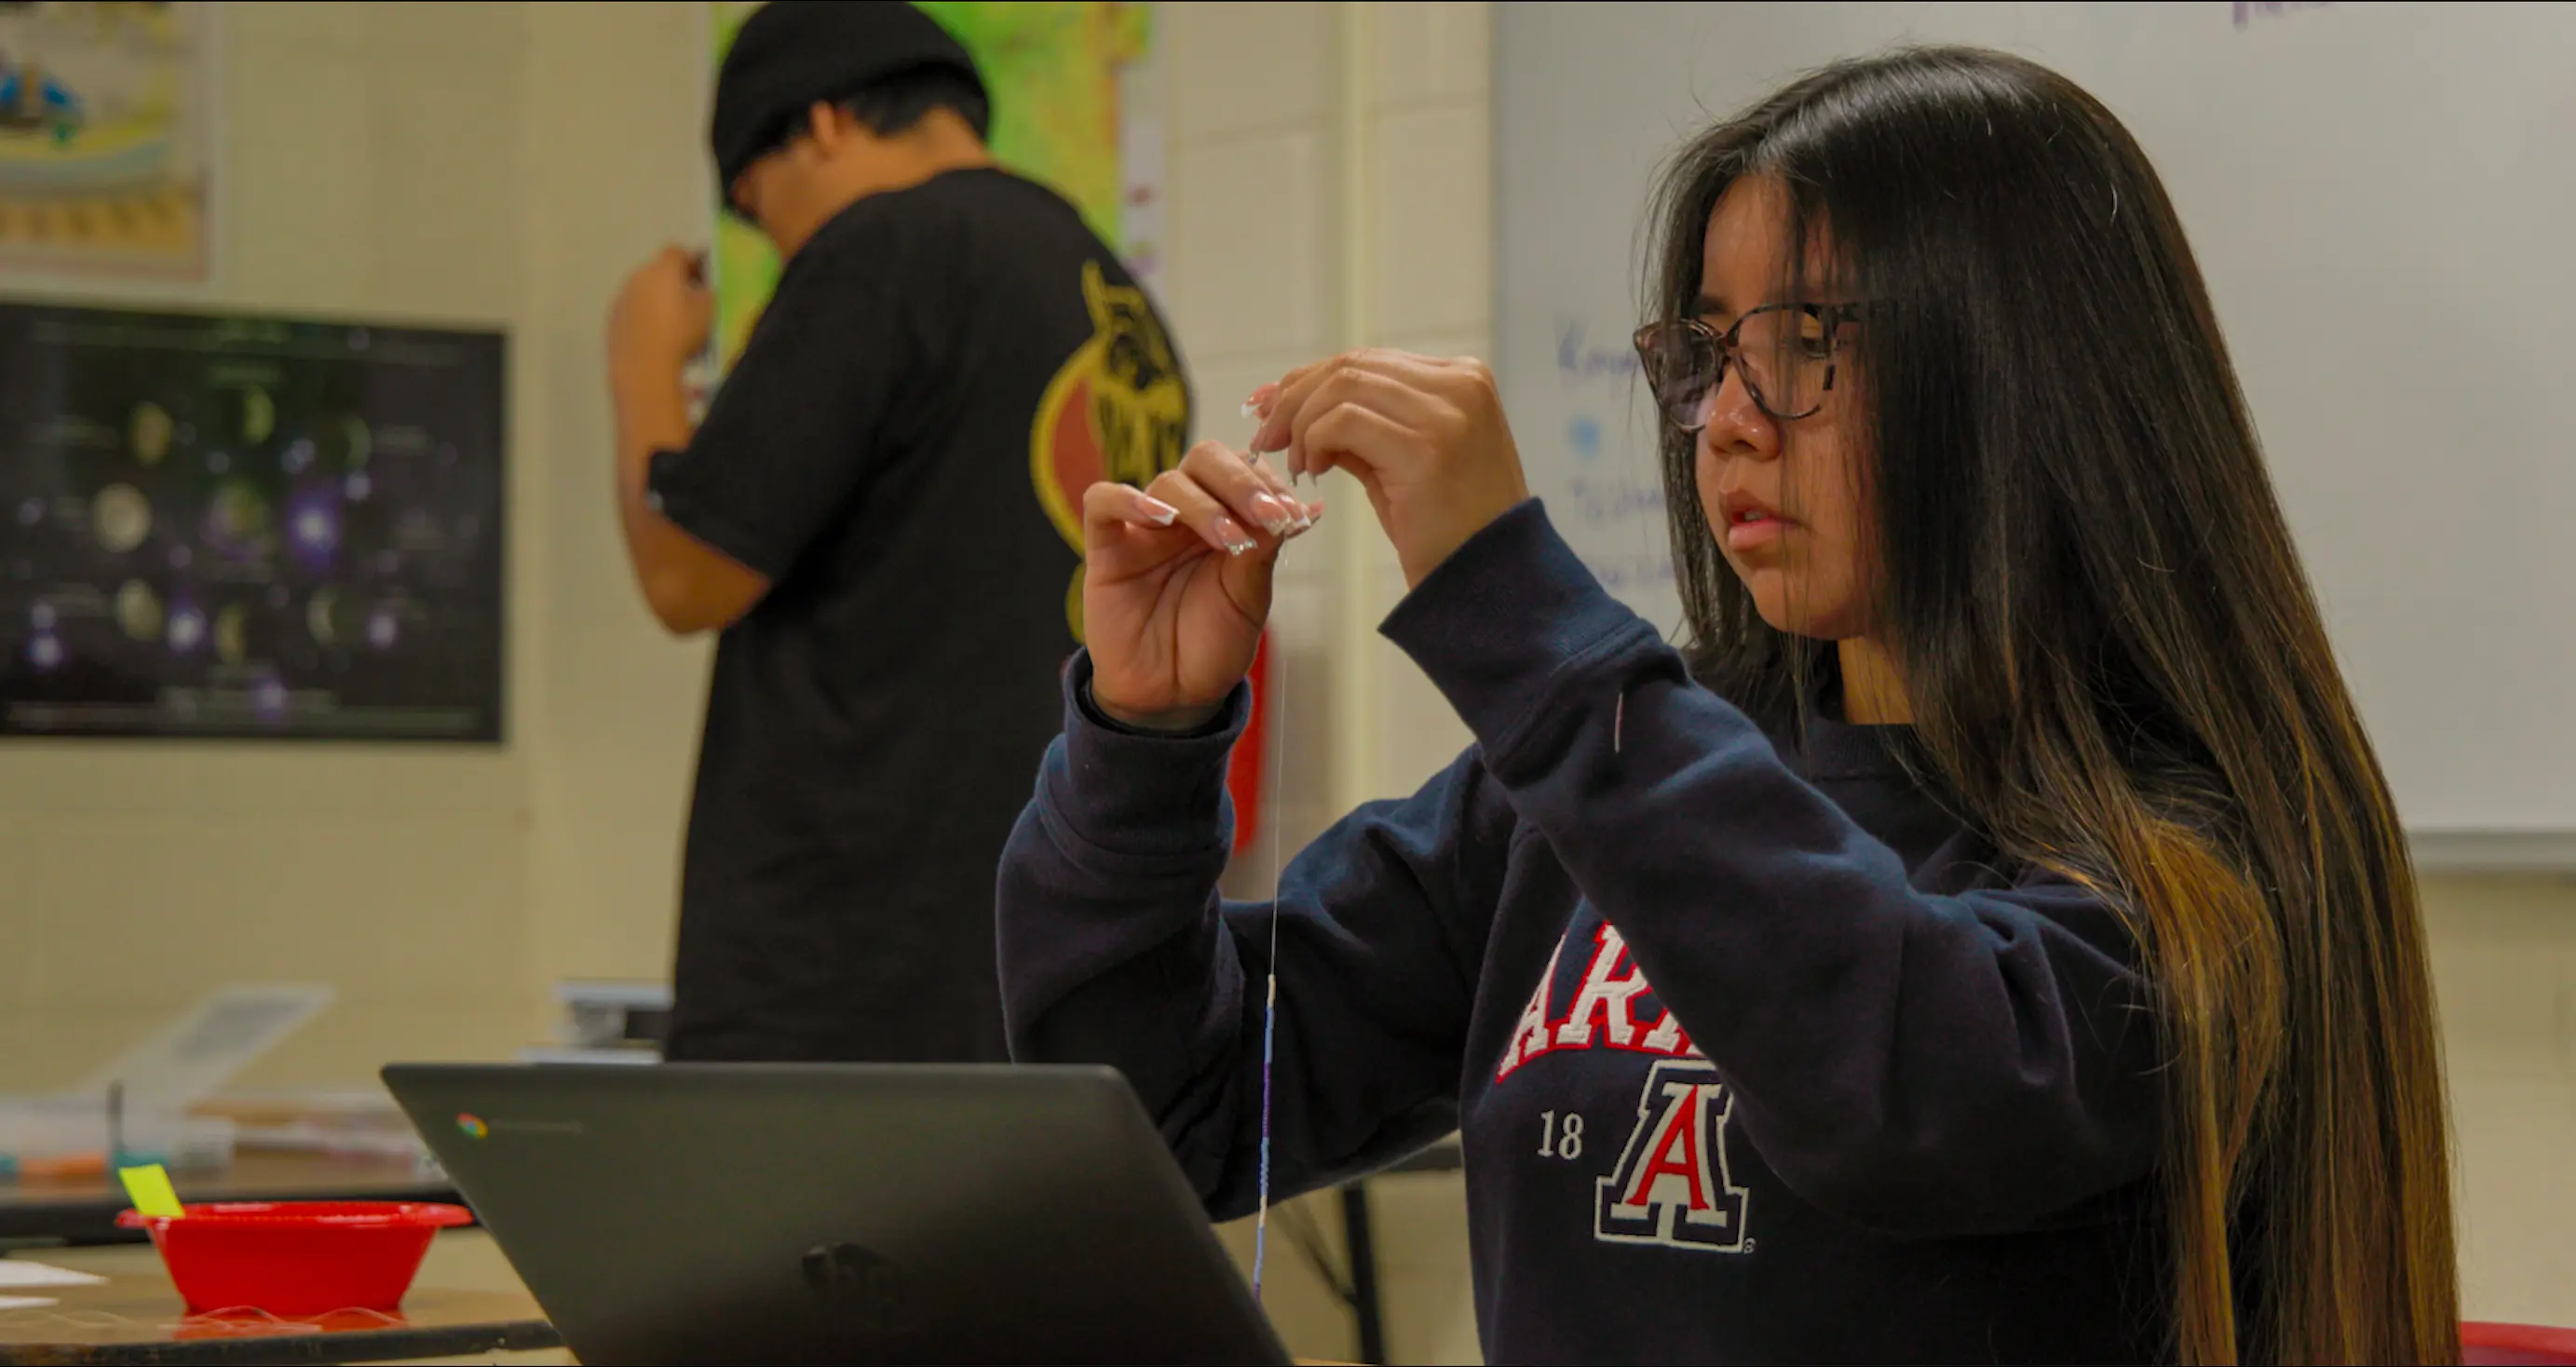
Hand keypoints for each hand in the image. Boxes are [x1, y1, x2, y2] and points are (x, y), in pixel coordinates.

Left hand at [607, 246, 713, 391]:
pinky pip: (631, 311)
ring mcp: (621, 297)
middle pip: (657, 270)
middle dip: (673, 282)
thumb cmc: (681, 334)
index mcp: (663, 269)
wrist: (643, 368)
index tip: (702, 277)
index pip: (677, 251)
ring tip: (671, 326)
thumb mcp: (709, 311)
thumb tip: (704, 288)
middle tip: (690, 302)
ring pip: (642, 291)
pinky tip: (654, 340)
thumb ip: (708, 292)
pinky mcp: (611, 320)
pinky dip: (642, 318)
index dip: (691, 260)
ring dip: (656, 300)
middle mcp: (638, 276)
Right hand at [1082, 442, 1322, 731]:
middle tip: (1267, 513)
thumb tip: (1307, 506)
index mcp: (1226, 517)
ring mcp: (1144, 528)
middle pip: (1206, 460)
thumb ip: (1266, 548)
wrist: (1173, 695)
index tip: (1293, 512)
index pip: (1243, 469)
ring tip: (1228, 540)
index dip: (1268, 482)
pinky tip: (1161, 518)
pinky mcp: (1106, 549)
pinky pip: (1102, 502)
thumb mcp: (1250, 597)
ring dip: (1204, 506)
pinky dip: (1128, 500)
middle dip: (1241, 482)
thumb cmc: (1213, 643)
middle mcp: (1186, 515)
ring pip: (1168, 482)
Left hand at [1247, 350, 1529, 589]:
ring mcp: (1446, 412)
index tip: (1268, 405)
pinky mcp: (1425, 446)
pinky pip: (1344, 422)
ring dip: (1301, 423)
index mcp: (1463, 379)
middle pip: (1351, 367)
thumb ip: (1362, 427)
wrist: (1492, 581)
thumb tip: (1296, 405)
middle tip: (1265, 437)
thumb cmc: (1450, 530)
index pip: (1369, 361)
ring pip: (1342, 387)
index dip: (1310, 379)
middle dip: (1294, 398)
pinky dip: (1314, 441)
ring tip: (1294, 463)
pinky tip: (1312, 472)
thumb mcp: (1404, 462)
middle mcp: (1460, 384)